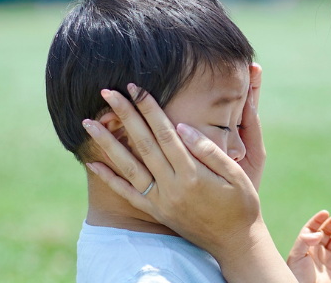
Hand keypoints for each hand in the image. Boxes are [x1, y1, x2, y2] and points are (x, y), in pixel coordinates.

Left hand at [81, 70, 294, 281]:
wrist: (235, 242)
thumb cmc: (241, 205)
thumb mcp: (235, 175)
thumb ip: (208, 151)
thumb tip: (182, 126)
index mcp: (192, 174)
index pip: (164, 133)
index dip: (149, 108)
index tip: (136, 88)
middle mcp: (171, 187)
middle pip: (142, 144)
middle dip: (125, 115)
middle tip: (107, 92)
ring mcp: (161, 201)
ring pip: (128, 167)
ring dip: (107, 143)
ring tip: (89, 122)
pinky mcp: (156, 212)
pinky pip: (127, 194)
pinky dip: (108, 179)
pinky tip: (92, 164)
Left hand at [288, 211, 330, 282]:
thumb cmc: (296, 277)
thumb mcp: (296, 256)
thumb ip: (305, 240)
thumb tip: (319, 233)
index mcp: (305, 247)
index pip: (312, 229)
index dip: (318, 220)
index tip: (325, 213)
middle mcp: (317, 252)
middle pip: (327, 232)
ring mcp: (328, 261)